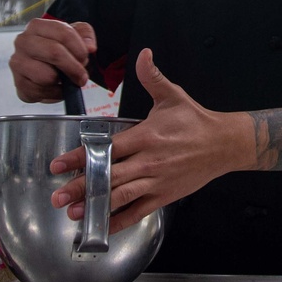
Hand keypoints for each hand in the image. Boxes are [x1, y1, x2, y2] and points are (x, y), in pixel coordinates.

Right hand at [9, 18, 96, 102]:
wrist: (42, 69)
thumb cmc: (58, 50)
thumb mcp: (75, 36)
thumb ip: (85, 34)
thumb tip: (90, 46)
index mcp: (37, 26)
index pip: (64, 33)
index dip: (79, 49)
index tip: (85, 58)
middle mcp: (23, 42)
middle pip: (54, 53)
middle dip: (73, 67)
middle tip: (82, 76)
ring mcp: (18, 62)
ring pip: (47, 76)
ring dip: (62, 82)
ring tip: (64, 79)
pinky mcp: (18, 82)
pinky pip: (41, 92)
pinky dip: (54, 93)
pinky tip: (55, 87)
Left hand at [49, 48, 254, 233]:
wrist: (224, 144)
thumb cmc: (196, 120)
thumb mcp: (173, 95)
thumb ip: (152, 77)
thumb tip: (143, 53)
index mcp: (145, 136)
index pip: (106, 148)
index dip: (80, 157)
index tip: (58, 165)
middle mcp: (148, 161)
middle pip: (108, 176)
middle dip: (80, 187)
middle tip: (57, 197)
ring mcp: (156, 181)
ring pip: (120, 197)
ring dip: (95, 206)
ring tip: (73, 213)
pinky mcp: (164, 196)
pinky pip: (138, 211)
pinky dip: (120, 221)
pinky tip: (103, 227)